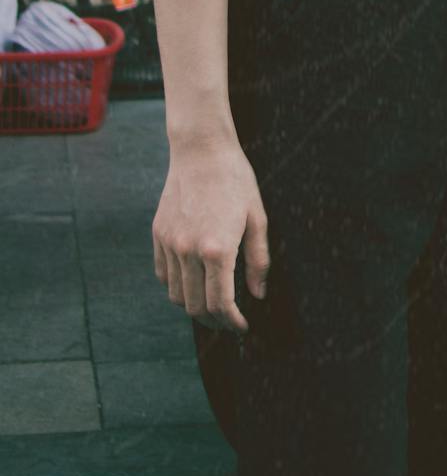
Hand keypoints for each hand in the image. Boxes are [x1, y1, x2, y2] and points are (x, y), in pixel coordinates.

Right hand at [152, 135, 270, 333]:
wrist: (201, 149)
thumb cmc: (235, 180)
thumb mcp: (258, 218)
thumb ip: (258, 260)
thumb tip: (258, 294)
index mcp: (217, 249)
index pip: (220, 304)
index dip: (232, 322)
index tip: (242, 326)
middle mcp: (188, 251)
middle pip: (196, 306)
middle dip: (215, 320)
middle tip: (230, 320)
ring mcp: (170, 243)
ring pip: (176, 295)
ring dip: (194, 306)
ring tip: (212, 303)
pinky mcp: (158, 235)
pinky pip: (163, 274)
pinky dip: (176, 286)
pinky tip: (193, 281)